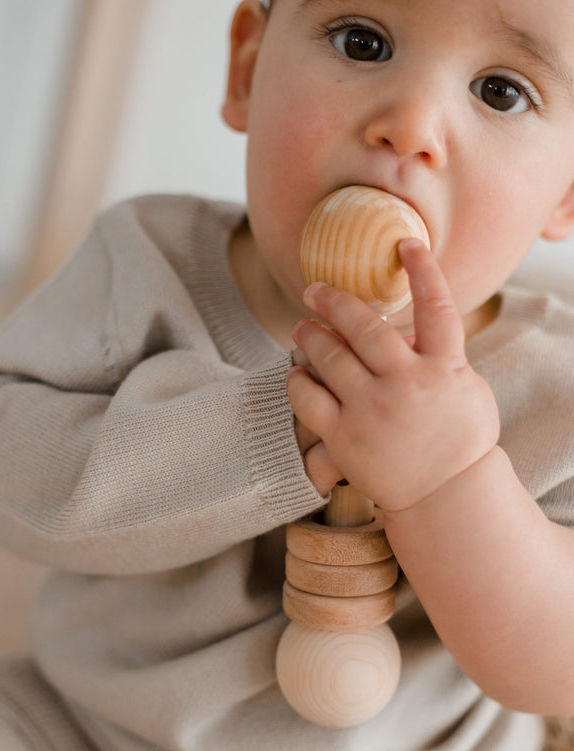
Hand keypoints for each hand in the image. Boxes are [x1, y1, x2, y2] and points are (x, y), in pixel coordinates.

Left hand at [286, 239, 499, 512]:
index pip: (437, 306)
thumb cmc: (459, 442)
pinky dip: (298, 380)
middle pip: (364, 326)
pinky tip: (295, 373)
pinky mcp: (345, 438)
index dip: (423, 269)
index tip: (406, 244)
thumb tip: (410, 329)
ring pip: (330, 357)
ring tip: (301, 328)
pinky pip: (308, 399)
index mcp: (445, 367)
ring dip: (310, 336)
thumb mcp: (466, 390)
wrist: (447, 496)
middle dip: (333, 301)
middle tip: (313, 290)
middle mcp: (406, 383)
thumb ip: (441, 356)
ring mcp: (373, 410)